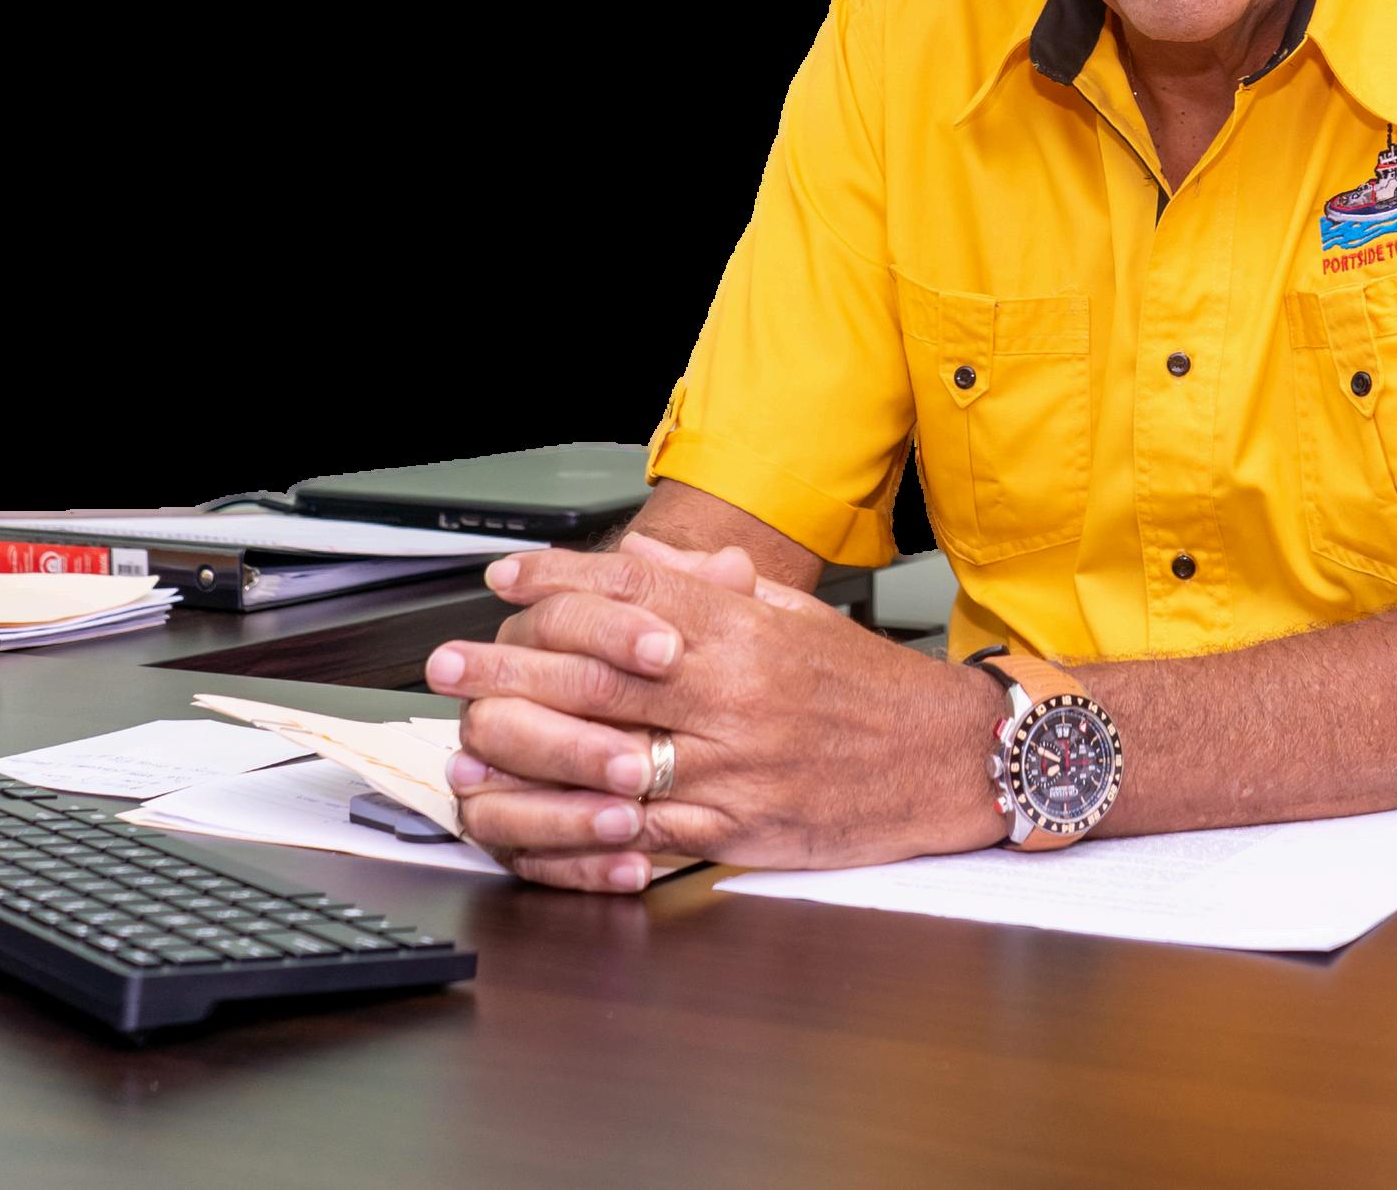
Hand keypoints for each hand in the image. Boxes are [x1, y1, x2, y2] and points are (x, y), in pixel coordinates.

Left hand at [428, 539, 1004, 890]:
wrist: (945, 759)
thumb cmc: (868, 687)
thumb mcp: (797, 614)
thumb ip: (715, 589)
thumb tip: (642, 560)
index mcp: (743, 631)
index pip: (629, 591)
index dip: (555, 581)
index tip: (506, 580)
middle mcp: (731, 696)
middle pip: (593, 674)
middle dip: (507, 666)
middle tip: (451, 663)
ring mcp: (731, 770)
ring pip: (601, 760)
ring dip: (522, 755)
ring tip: (470, 747)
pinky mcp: (737, 832)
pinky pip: (640, 836)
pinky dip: (579, 833)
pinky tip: (534, 823)